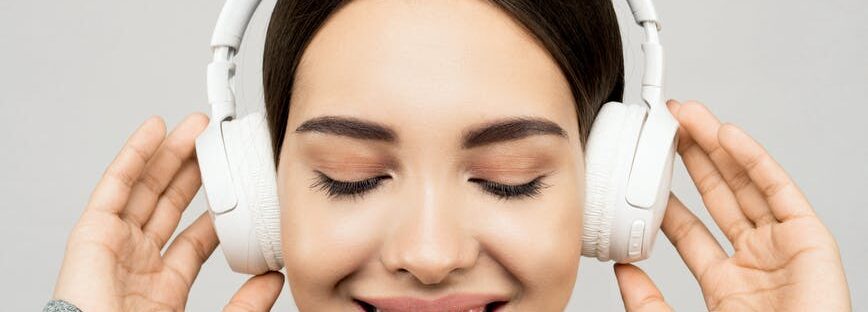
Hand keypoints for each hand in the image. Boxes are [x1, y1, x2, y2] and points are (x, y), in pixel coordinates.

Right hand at [52, 113, 283, 310]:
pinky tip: (156, 130)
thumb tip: (273, 280)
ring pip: (146, 189)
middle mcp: (138, 263)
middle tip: (217, 142)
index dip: (216, 208)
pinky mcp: (92, 236)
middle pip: (170, 205)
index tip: (238, 185)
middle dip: (194, 170)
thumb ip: (245, 304)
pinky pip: (115, 187)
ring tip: (197, 126)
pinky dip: (134, 155)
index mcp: (165, 287)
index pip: (197, 237)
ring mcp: (115, 247)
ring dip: (170, 154)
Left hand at [614, 101, 850, 310]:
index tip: (646, 172)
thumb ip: (650, 302)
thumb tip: (621, 272)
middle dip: (693, 160)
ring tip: (688, 117)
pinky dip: (753, 160)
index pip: (691, 231)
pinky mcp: (811, 240)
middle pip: (719, 198)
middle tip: (667, 127)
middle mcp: (756, 262)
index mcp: (727, 285)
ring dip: (718, 147)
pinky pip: (779, 191)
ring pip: (746, 185)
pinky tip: (726, 135)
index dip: (669, 198)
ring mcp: (783, 249)